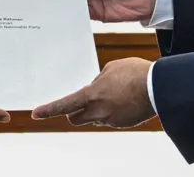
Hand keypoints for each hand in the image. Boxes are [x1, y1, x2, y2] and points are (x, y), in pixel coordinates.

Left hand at [31, 58, 154, 128]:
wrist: (157, 87)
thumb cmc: (134, 73)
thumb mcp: (110, 68)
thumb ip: (97, 80)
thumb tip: (95, 87)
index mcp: (92, 95)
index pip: (64, 105)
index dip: (49, 110)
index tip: (36, 113)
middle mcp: (98, 111)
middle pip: (76, 117)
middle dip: (75, 111)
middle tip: (81, 101)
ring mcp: (111, 120)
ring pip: (95, 118)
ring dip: (97, 109)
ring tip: (113, 93)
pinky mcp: (123, 124)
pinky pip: (111, 119)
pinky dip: (112, 111)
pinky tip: (124, 98)